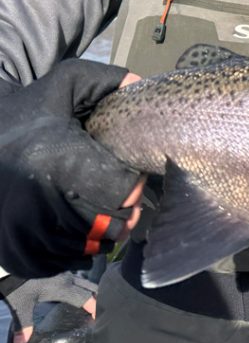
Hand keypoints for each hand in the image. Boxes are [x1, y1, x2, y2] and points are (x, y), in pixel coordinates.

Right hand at [0, 60, 143, 277]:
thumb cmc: (32, 109)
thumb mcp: (67, 81)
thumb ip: (108, 79)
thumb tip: (141, 84)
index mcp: (56, 158)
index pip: (120, 190)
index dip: (133, 186)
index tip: (131, 178)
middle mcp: (36, 198)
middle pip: (105, 223)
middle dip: (121, 214)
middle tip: (121, 201)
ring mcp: (18, 226)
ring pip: (82, 247)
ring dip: (99, 236)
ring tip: (101, 215)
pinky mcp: (8, 244)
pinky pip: (52, 263)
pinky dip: (70, 254)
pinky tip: (76, 233)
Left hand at [2, 273, 96, 342]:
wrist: (14, 260)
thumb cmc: (19, 283)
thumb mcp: (20, 305)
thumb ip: (24, 325)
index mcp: (63, 288)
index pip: (85, 298)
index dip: (94, 307)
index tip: (99, 316)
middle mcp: (68, 278)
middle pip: (91, 286)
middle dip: (99, 296)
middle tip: (103, 307)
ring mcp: (65, 271)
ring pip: (85, 280)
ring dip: (91, 289)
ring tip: (94, 299)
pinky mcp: (60, 267)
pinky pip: (77, 277)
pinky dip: (82, 284)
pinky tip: (77, 289)